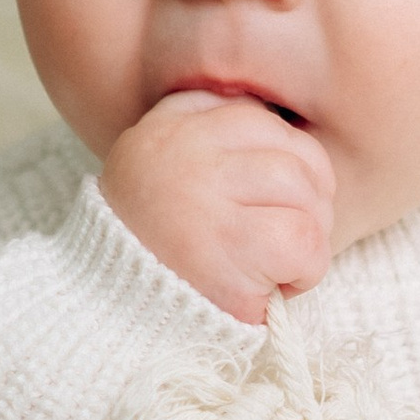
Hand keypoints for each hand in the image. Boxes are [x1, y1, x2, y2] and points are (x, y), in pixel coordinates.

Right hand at [100, 90, 334, 324]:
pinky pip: (306, 243)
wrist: (110, 307)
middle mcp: (188, 155)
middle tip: (282, 234)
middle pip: (297, 156)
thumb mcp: (161, 158)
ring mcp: (210, 202)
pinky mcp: (233, 253)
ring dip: (309, 237)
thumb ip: (207, 122)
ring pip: (308, 198)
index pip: (262, 119)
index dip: (285, 159)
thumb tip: (274, 113)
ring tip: (275, 261)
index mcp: (173, 127)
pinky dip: (306, 270)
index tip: (268, 196)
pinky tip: (276, 284)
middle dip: (309, 200)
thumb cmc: (153, 240)